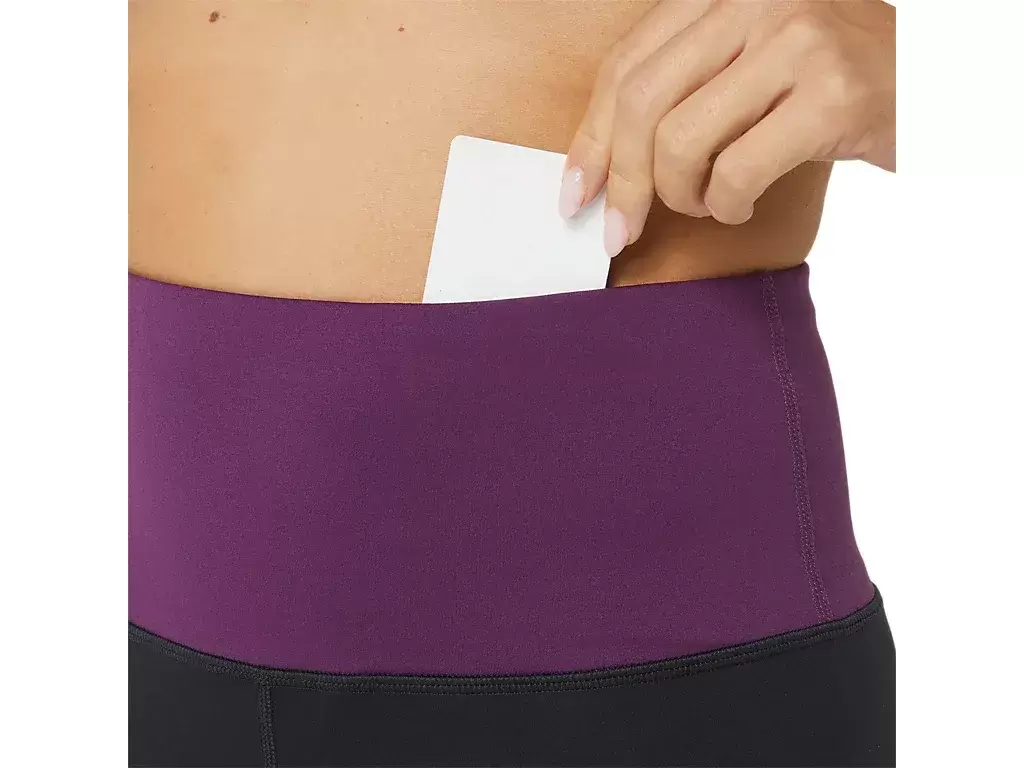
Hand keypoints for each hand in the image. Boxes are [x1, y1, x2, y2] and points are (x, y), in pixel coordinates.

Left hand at [557, 0, 894, 256]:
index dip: (591, 139)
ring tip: (708, 202)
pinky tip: (741, 205)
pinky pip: (736, 172)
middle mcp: (754, 1)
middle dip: (622, 182)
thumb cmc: (827, 85)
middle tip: (620, 229)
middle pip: (642, 105)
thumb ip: (682, 96)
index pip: (627, 67)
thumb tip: (600, 168)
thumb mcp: (746, 71)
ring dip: (682, 196)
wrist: (936, 83)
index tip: (576, 193)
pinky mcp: (831, 93)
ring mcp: (796, 40)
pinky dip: (726, 207)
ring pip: (681, 142)